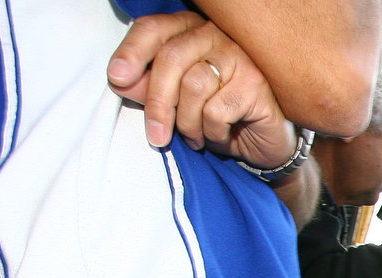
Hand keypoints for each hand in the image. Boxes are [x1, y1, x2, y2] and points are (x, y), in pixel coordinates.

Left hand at [108, 13, 297, 170]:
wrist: (264, 144)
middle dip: (158, 102)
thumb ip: (149, 88)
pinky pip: (216, 110)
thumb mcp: (176, 103)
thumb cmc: (219, 117)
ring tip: (195, 137)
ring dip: (187, 122)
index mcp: (191, 31)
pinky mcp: (256, 84)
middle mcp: (216, 35)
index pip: (154, 29)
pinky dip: (212, 131)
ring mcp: (239, 57)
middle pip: (171, 58)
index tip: (116, 79)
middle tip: (155, 135)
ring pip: (193, 86)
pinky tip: (220, 135)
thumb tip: (120, 79)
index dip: (131, 52)